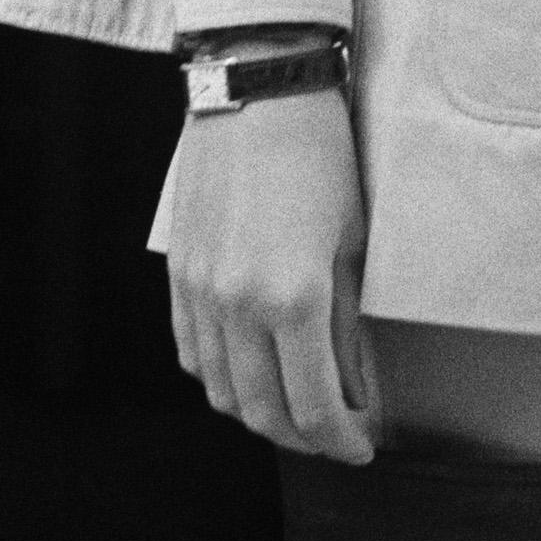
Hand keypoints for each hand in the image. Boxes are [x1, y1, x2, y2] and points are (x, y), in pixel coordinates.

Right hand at [162, 87, 376, 461]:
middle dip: (302, 437)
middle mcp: (237, 305)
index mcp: (292, 298)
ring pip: (221, 390)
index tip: (361, 448)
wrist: (257, 93)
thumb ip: (349, 322)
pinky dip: (220, 378)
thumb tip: (357, 384)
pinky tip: (249, 374)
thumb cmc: (321, 156)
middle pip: (262, 411)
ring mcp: (200, 293)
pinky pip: (192, 353)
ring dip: (259, 413)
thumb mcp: (355, 240)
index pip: (313, 404)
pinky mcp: (179, 276)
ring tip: (295, 411)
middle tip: (334, 438)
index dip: (340, 439)